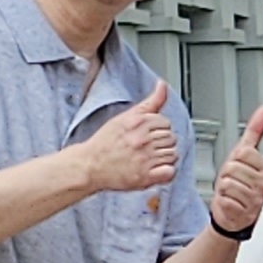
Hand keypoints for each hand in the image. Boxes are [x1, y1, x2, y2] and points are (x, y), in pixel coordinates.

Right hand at [76, 80, 180, 196]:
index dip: (159, 129)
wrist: (89, 165)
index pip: (166, 122)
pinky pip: (170, 171)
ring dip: (165, 157)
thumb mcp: (126, 116)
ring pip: (173, 154)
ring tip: (150, 157)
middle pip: (171, 138)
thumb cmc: (105, 141)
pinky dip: (166, 171)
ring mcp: (144, 158)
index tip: (149, 134)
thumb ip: (150, 102)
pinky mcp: (145, 176)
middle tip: (147, 147)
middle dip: (162, 142)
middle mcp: (142, 139)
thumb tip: (163, 85)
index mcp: (138, 123)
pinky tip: (156, 169)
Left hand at [206, 107, 262, 234]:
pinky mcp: (246, 213)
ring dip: (224, 189)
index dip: (234, 159)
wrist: (235, 215)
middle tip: (234, 182)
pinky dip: (223, 202)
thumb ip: (256, 131)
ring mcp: (257, 200)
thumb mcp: (245, 154)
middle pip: (233, 167)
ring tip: (232, 193)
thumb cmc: (240, 184)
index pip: (244, 152)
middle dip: (227, 174)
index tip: (239, 167)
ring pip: (228, 183)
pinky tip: (231, 204)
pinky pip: (225, 199)